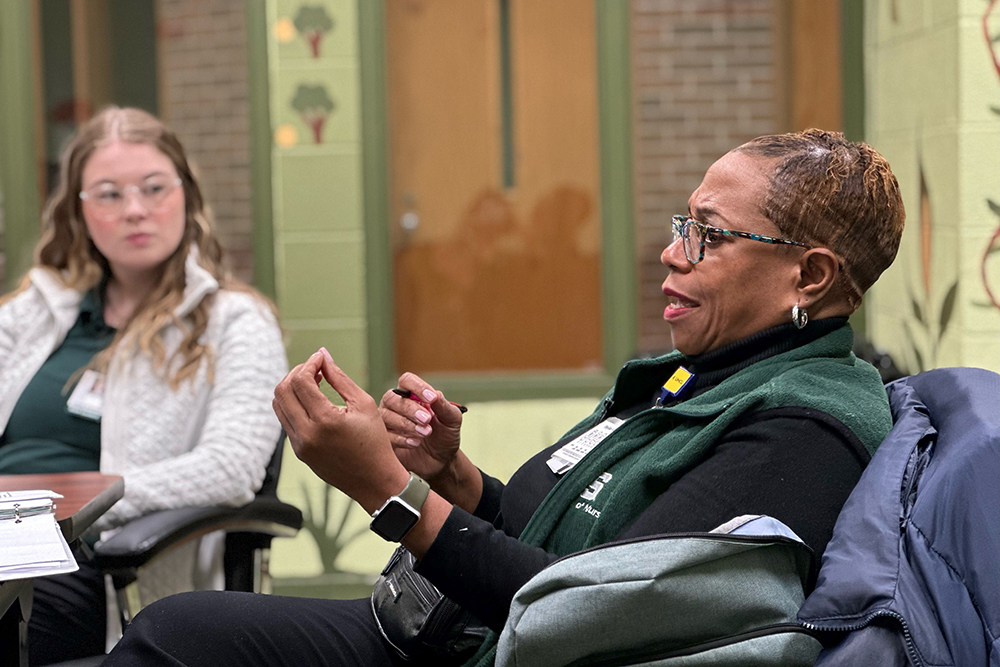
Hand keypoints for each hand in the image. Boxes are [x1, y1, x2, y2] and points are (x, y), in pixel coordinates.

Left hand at [273, 349, 408, 512]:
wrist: (375, 481)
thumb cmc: (375, 442)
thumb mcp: (363, 404)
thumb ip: (339, 378)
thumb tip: (323, 356)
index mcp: (324, 421)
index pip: (301, 381)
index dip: (309, 364)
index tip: (320, 359)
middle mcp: (306, 434)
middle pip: (282, 391)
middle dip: (296, 373)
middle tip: (314, 369)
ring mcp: (299, 445)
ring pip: (278, 405)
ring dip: (291, 388)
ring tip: (312, 383)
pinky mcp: (299, 452)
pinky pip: (286, 420)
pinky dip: (294, 404)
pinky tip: (312, 401)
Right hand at [379, 372, 463, 482]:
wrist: (441, 461)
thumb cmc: (445, 436)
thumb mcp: (452, 420)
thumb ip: (445, 406)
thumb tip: (436, 394)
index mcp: (412, 395)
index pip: (406, 380)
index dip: (417, 387)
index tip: (431, 399)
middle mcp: (395, 405)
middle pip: (392, 397)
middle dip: (410, 408)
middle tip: (427, 420)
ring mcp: (387, 422)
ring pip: (385, 416)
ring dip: (406, 424)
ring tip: (425, 433)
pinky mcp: (384, 440)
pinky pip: (384, 435)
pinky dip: (401, 439)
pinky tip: (415, 443)